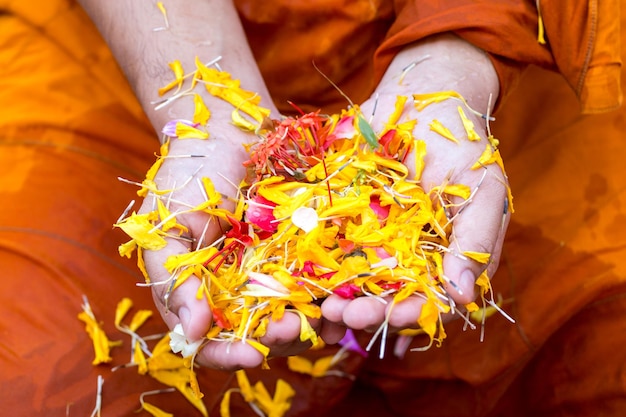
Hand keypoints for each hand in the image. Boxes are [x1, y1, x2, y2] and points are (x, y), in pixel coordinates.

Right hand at [140, 124, 324, 369]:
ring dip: (312, 325)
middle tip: (295, 328)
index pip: (208, 342)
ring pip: (292, 317)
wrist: (224, 131)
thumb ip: (174, 279)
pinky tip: (343, 296)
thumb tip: (192, 331)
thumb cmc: (186, 176)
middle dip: (278, 340)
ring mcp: (269, 273)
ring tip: (327, 317)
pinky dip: (330, 295)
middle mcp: (235, 291)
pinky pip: (316, 283)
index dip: (227, 355)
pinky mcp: (298, 253)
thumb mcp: (167, 225)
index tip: (251, 355)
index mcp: (197, 293)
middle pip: (257, 336)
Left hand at [321, 34, 509, 338]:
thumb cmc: (464, 148)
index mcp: (437, 261)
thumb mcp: (482, 193)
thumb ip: (475, 242)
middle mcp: (400, 257)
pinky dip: (310, 259)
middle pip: (381, 296)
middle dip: (364, 311)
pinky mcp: (340, 214)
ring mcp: (368, 237)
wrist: (426, 99)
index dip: (411, 314)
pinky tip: (297, 275)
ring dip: (334, 296)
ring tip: (320, 306)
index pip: (425, 301)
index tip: (395, 318)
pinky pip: (322, 239)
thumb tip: (464, 297)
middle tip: (344, 318)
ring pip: (349, 277)